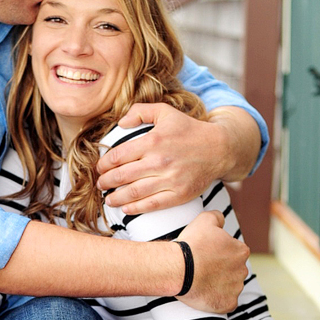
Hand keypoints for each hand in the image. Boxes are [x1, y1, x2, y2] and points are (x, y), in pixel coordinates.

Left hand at [96, 102, 225, 213]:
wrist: (219, 148)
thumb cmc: (189, 130)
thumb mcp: (166, 112)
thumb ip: (141, 111)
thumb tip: (121, 122)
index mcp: (153, 141)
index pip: (118, 156)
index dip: (104, 164)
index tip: (100, 168)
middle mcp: (159, 161)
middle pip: (122, 176)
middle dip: (106, 182)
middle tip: (101, 184)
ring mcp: (169, 180)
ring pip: (134, 192)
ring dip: (116, 197)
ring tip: (109, 199)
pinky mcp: (179, 194)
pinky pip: (152, 204)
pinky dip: (135, 208)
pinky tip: (126, 208)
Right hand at [178, 210, 249, 313]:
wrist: (179, 269)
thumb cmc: (192, 245)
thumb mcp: (204, 220)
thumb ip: (217, 216)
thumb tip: (220, 219)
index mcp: (241, 251)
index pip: (235, 252)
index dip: (220, 253)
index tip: (207, 255)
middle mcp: (243, 270)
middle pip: (233, 270)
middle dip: (221, 270)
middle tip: (203, 269)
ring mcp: (236, 289)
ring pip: (230, 287)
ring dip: (219, 285)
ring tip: (201, 282)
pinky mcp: (227, 304)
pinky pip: (226, 303)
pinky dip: (217, 300)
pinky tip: (205, 295)